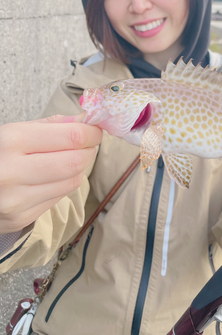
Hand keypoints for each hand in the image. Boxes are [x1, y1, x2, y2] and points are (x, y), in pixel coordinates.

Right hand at [0, 114, 102, 233]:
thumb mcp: (15, 131)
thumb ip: (53, 125)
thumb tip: (87, 120)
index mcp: (11, 140)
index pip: (72, 136)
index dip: (92, 132)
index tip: (95, 130)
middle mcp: (12, 171)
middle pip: (76, 162)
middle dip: (89, 150)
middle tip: (88, 144)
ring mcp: (16, 199)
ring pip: (72, 181)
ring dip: (78, 168)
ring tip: (67, 159)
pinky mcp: (21, 218)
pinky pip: (59, 197)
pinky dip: (64, 184)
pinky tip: (51, 177)